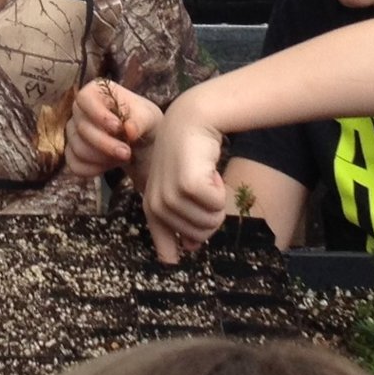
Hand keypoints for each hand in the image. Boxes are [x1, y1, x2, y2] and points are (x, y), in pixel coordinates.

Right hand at [66, 80, 161, 179]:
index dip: (98, 114)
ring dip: (102, 158)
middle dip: (105, 144)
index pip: (84, 98)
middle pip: (81, 128)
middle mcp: (79, 110)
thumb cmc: (143, 121)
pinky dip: (94, 169)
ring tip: (123, 157)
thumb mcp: (148, 117)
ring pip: (78, 149)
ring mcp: (73, 132)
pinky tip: (111, 165)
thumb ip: (140, 121)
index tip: (118, 128)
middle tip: (127, 153)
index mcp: (94, 91)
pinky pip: (75, 165)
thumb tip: (129, 130)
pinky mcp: (72, 153)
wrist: (141, 142)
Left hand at [140, 90, 230, 264]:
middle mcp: (156, 206)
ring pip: (210, 222)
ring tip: (203, 175)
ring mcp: (169, 196)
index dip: (181, 251)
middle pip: (199, 236)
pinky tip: (209, 170)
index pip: (166, 253)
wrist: (190, 121)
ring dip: (217, 199)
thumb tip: (190, 248)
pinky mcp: (187, 186)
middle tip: (202, 186)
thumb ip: (183, 220)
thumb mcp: (180, 190)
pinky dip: (221, 188)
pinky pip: (218, 205)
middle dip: (210, 213)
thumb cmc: (188, 156)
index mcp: (152, 210)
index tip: (188, 248)